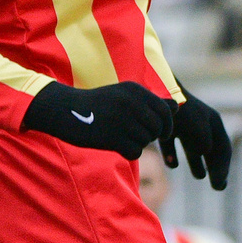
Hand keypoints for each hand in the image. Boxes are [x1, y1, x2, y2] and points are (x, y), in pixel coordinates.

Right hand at [21, 80, 174, 160]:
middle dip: (151, 136)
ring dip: (138, 143)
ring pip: (147, 141)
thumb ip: (150, 102)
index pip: (166, 111)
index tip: (161, 132)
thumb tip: (177, 107)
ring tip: (121, 137)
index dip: (167, 125)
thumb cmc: (96, 104)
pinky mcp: (112, 137)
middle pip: (158, 128)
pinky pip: (135, 151)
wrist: (64, 110)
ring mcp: (122, 120)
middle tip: (136, 136)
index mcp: (135, 90)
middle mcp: (131, 103)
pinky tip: (117, 146)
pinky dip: (129, 152)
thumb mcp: (123, 96)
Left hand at [172, 90, 232, 189]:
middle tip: (218, 186)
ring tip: (199, 175)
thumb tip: (206, 151)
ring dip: (198, 162)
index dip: (223, 168)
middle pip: (212, 149)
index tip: (218, 184)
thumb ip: (203, 138)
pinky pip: (172, 143)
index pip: (223, 149)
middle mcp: (200, 123)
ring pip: (194, 147)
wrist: (154, 87)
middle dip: (216, 167)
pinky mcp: (166, 125)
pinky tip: (171, 164)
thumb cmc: (176, 105)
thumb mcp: (195, 121)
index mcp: (212, 122)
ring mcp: (183, 124)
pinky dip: (173, 154)